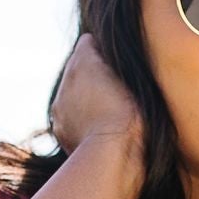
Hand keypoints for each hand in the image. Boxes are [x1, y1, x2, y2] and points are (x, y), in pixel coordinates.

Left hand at [51, 34, 143, 187]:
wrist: (113, 156)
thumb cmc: (133, 116)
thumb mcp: (138, 80)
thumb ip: (123, 62)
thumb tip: (116, 57)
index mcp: (83, 61)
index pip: (89, 42)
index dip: (105, 52)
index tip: (119, 66)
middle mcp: (66, 80)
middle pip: (78, 67)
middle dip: (93, 74)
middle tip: (117, 89)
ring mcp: (60, 106)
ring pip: (72, 93)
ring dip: (86, 97)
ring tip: (109, 112)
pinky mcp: (60, 129)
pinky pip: (69, 116)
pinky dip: (80, 118)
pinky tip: (99, 128)